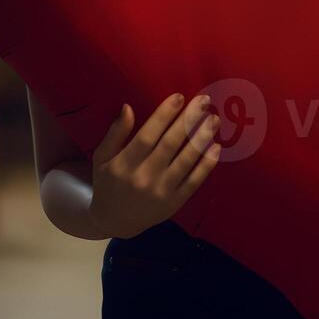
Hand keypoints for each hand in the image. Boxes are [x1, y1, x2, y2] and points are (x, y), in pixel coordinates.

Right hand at [87, 93, 220, 238]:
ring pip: (185, 161)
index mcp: (124, 163)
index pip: (147, 135)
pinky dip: (206, 165)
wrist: (114, 222)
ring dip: (201, 139)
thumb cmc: (108, 183)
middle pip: (170, 145)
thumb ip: (115, 133)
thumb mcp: (102, 157)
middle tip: (203, 100)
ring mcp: (161, 192)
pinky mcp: (175, 203)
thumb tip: (128, 107)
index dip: (164, 115)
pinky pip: (194, 181)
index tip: (179, 96)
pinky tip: (216, 147)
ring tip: (213, 119)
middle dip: (188, 121)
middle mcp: (144, 177)